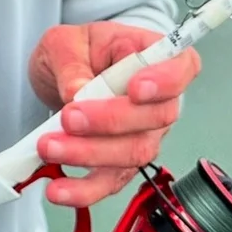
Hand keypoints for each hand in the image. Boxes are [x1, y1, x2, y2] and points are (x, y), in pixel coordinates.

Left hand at [28, 21, 199, 207]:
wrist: (61, 72)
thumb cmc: (75, 50)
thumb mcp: (65, 42)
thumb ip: (73, 64)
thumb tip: (77, 91)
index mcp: (152, 55)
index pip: (181, 67)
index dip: (166, 81)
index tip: (135, 89)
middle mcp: (157, 99)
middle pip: (154, 118)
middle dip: (109, 122)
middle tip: (69, 117)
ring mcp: (143, 133)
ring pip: (133, 153)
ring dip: (90, 155)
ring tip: (50, 147)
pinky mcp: (121, 161)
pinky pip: (111, 181)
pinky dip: (84, 189)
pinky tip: (60, 188)